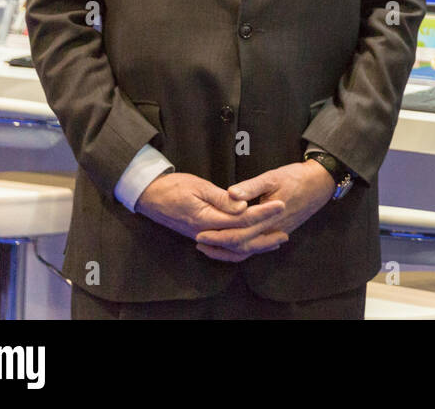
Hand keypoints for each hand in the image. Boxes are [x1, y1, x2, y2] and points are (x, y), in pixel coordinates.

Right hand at [136, 171, 285, 250]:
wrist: (149, 196)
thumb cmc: (173, 186)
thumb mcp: (198, 186)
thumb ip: (221, 198)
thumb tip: (243, 207)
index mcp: (206, 219)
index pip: (242, 219)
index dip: (263, 213)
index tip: (281, 204)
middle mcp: (206, 232)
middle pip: (241, 239)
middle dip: (265, 233)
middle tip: (285, 229)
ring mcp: (203, 236)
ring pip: (234, 248)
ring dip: (256, 245)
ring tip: (275, 241)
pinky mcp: (203, 235)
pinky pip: (225, 247)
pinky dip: (241, 248)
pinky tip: (252, 242)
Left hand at [193, 161, 335, 262]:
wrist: (320, 183)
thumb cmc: (296, 177)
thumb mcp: (273, 176)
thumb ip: (251, 187)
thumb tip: (230, 194)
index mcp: (268, 217)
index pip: (239, 234)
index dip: (218, 236)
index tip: (200, 233)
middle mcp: (272, 230)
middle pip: (242, 247)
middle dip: (219, 246)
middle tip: (199, 242)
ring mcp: (277, 233)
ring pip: (250, 251)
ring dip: (229, 251)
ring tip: (210, 247)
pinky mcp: (280, 232)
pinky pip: (258, 247)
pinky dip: (243, 250)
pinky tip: (233, 246)